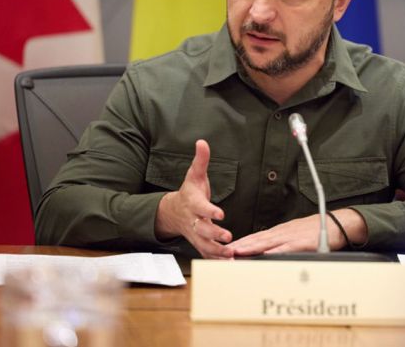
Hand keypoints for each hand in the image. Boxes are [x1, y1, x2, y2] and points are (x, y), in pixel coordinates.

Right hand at [154, 140, 233, 258]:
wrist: (174, 212)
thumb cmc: (189, 192)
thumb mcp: (194, 174)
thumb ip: (200, 160)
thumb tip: (202, 142)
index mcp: (193, 203)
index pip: (201, 207)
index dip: (210, 210)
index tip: (220, 213)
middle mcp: (193, 220)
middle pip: (202, 229)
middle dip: (214, 234)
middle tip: (228, 237)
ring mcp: (195, 234)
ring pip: (204, 245)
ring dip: (217, 251)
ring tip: (231, 255)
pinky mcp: (199, 243)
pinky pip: (206, 253)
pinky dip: (216, 260)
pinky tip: (229, 263)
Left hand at [227, 208, 367, 255]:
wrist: (338, 224)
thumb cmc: (318, 232)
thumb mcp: (297, 237)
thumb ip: (283, 245)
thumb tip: (269, 255)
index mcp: (280, 232)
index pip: (255, 238)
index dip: (240, 244)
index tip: (226, 249)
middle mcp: (282, 233)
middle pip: (256, 239)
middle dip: (238, 246)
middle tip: (221, 252)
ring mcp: (291, 237)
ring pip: (266, 243)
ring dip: (249, 248)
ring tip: (234, 253)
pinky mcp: (302, 242)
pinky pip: (285, 248)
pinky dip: (273, 252)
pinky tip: (262, 255)